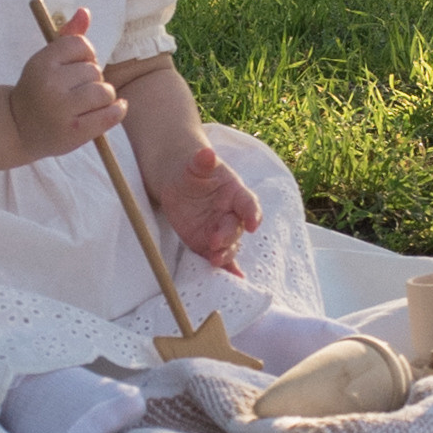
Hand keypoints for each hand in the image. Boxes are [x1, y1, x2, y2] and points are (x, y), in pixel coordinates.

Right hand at [11, 8, 125, 158]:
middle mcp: (50, 85)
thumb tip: (85, 12)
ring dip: (104, 96)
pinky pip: (111, 113)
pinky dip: (118, 109)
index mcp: (42, 63)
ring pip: (105, 91)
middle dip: (92, 79)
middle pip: (95, 70)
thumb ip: (67, 38)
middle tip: (77, 90)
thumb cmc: (37, 90)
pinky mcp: (75, 131)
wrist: (17, 128)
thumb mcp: (45, 62)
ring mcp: (62, 110)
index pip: (81, 45)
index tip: (76, 66)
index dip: (85, 55)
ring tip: (89, 103)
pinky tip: (115, 108)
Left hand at [154, 140, 261, 274]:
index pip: (248, 204)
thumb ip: (202, 161)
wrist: (179, 182)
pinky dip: (227, 268)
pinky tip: (233, 279)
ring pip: (229, 246)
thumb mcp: (196, 164)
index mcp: (236, 193)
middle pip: (235, 229)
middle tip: (216, 242)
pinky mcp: (207, 244)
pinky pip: (220, 258)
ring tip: (215, 259)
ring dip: (225, 254)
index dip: (252, 213)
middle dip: (227, 236)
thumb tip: (206, 153)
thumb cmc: (192, 171)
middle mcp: (232, 215)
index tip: (253, 223)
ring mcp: (220, 231)